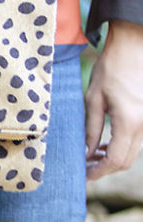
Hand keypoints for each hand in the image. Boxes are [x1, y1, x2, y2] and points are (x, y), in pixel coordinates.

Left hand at [85, 19, 142, 180]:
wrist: (134, 46)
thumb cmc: (111, 68)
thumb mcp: (94, 99)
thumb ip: (92, 129)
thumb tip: (87, 152)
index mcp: (129, 122)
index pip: (115, 160)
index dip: (99, 172)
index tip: (85, 176)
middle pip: (126, 160)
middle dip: (105, 168)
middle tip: (85, 168)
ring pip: (133, 152)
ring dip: (113, 157)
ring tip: (91, 155)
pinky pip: (136, 139)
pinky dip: (121, 146)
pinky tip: (105, 143)